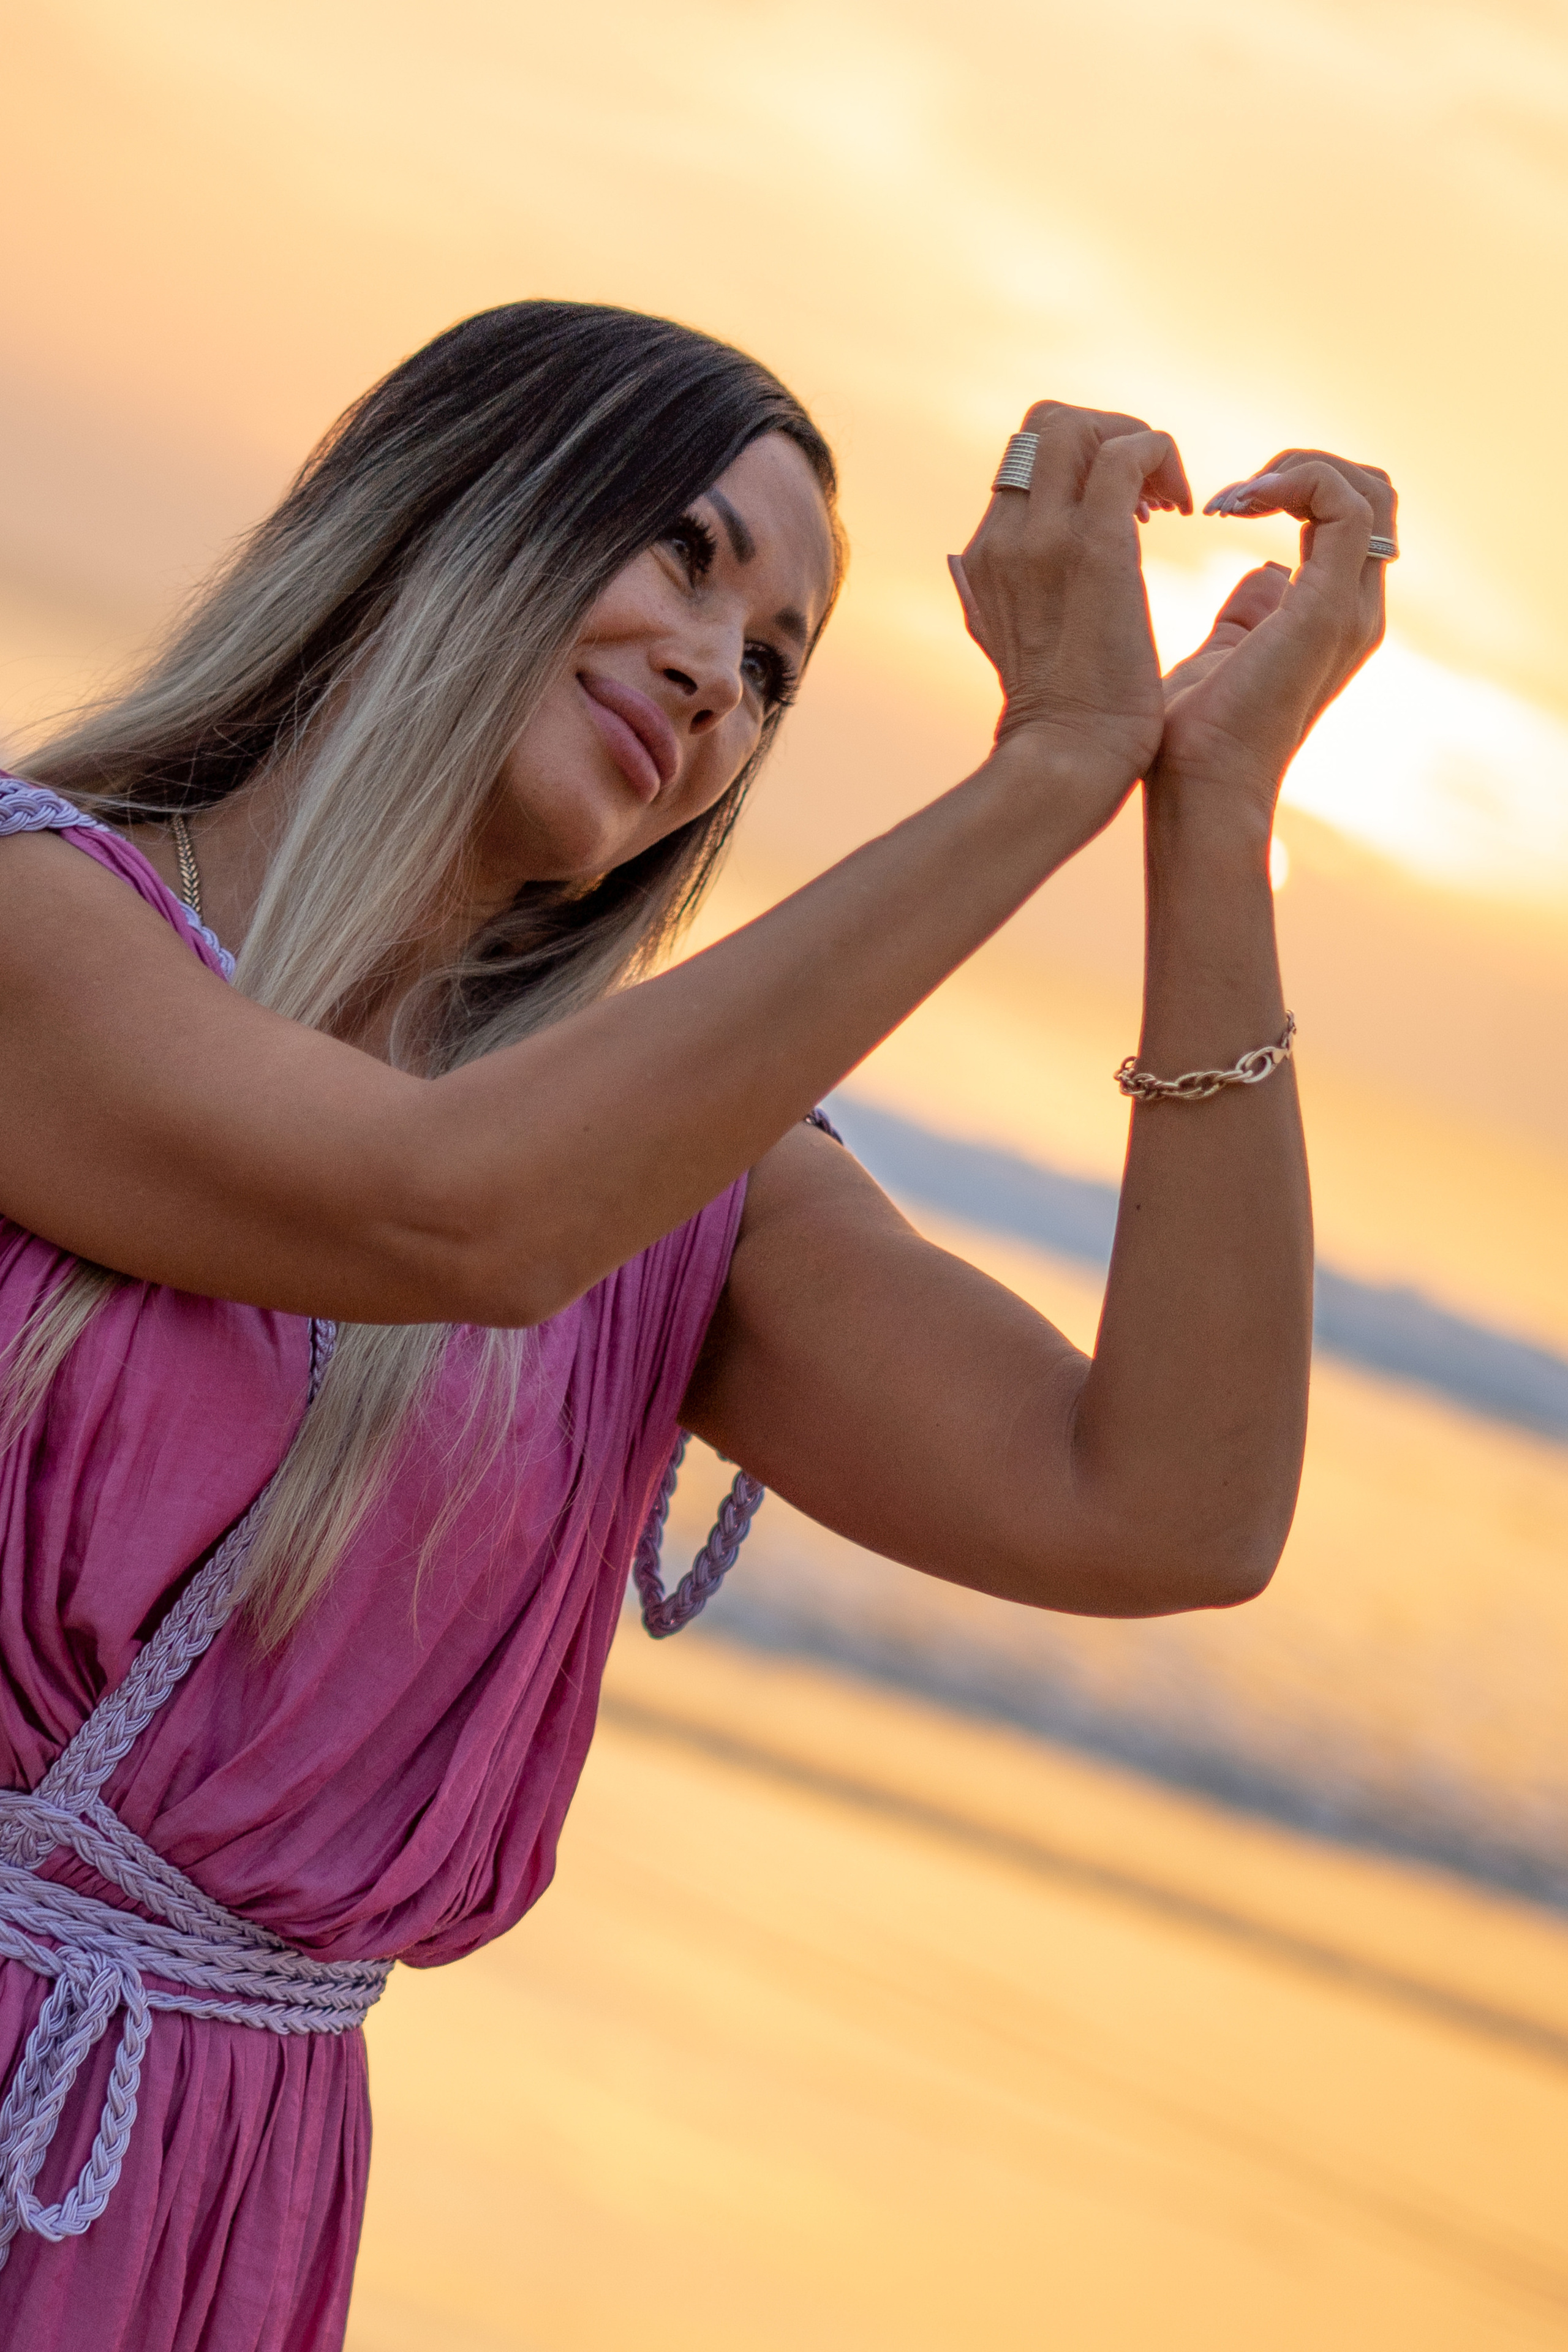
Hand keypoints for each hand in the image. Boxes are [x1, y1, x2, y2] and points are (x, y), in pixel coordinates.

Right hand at [950, 401, 1191, 810]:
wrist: (1067, 758)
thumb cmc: (1056, 721)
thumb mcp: (1000, 644)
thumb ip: (992, 595)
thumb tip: (971, 563)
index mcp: (986, 555)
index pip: (1027, 457)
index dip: (1081, 460)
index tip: (1126, 507)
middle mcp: (1006, 537)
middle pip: (1048, 422)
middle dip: (1109, 434)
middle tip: (1149, 492)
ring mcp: (1045, 538)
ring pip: (1081, 425)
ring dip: (1136, 442)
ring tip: (1166, 501)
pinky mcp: (1094, 548)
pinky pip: (1128, 454)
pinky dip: (1163, 458)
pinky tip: (1182, 509)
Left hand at [1157, 448, 1395, 816]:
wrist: (1198, 787)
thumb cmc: (1194, 738)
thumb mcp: (1223, 653)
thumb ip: (1249, 613)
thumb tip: (1262, 573)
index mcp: (1334, 614)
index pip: (1351, 515)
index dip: (1297, 486)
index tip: (1227, 503)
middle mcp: (1357, 608)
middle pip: (1372, 493)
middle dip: (1304, 468)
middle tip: (1235, 493)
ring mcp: (1349, 609)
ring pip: (1368, 490)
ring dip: (1299, 470)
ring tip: (1235, 498)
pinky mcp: (1328, 608)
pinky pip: (1343, 507)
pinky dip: (1296, 483)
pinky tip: (1235, 506)